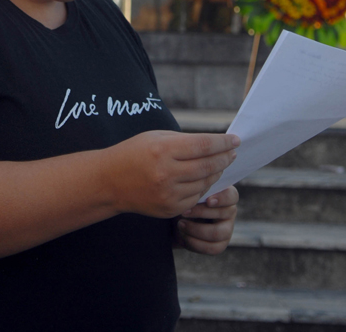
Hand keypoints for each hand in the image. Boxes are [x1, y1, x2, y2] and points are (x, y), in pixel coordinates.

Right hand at [102, 131, 239, 219]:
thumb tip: (212, 144)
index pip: (203, 145)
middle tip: (233, 153)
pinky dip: (204, 187)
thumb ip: (184, 141)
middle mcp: (167, 173)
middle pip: (207, 165)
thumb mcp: (156, 137)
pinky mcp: (169, 208)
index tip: (236, 140)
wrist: (110, 181)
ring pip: (204, 183)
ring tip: (222, 164)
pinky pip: (195, 197)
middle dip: (224, 158)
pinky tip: (205, 179)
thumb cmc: (134, 152)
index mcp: (163, 149)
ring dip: (217, 173)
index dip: (222, 143)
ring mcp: (168, 194)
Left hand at [173, 186, 238, 254]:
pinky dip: (194, 242)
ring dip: (196, 230)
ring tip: (181, 224)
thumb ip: (196, 191)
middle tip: (183, 212)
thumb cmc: (184, 201)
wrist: (175, 221)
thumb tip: (196, 192)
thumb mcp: (189, 193)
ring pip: (218, 233)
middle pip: (224, 215)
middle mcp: (229, 212)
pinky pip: (212, 248)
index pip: (232, 196)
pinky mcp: (220, 245)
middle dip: (201, 213)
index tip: (208, 201)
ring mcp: (227, 230)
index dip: (222, 199)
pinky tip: (183, 235)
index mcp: (225, 196)